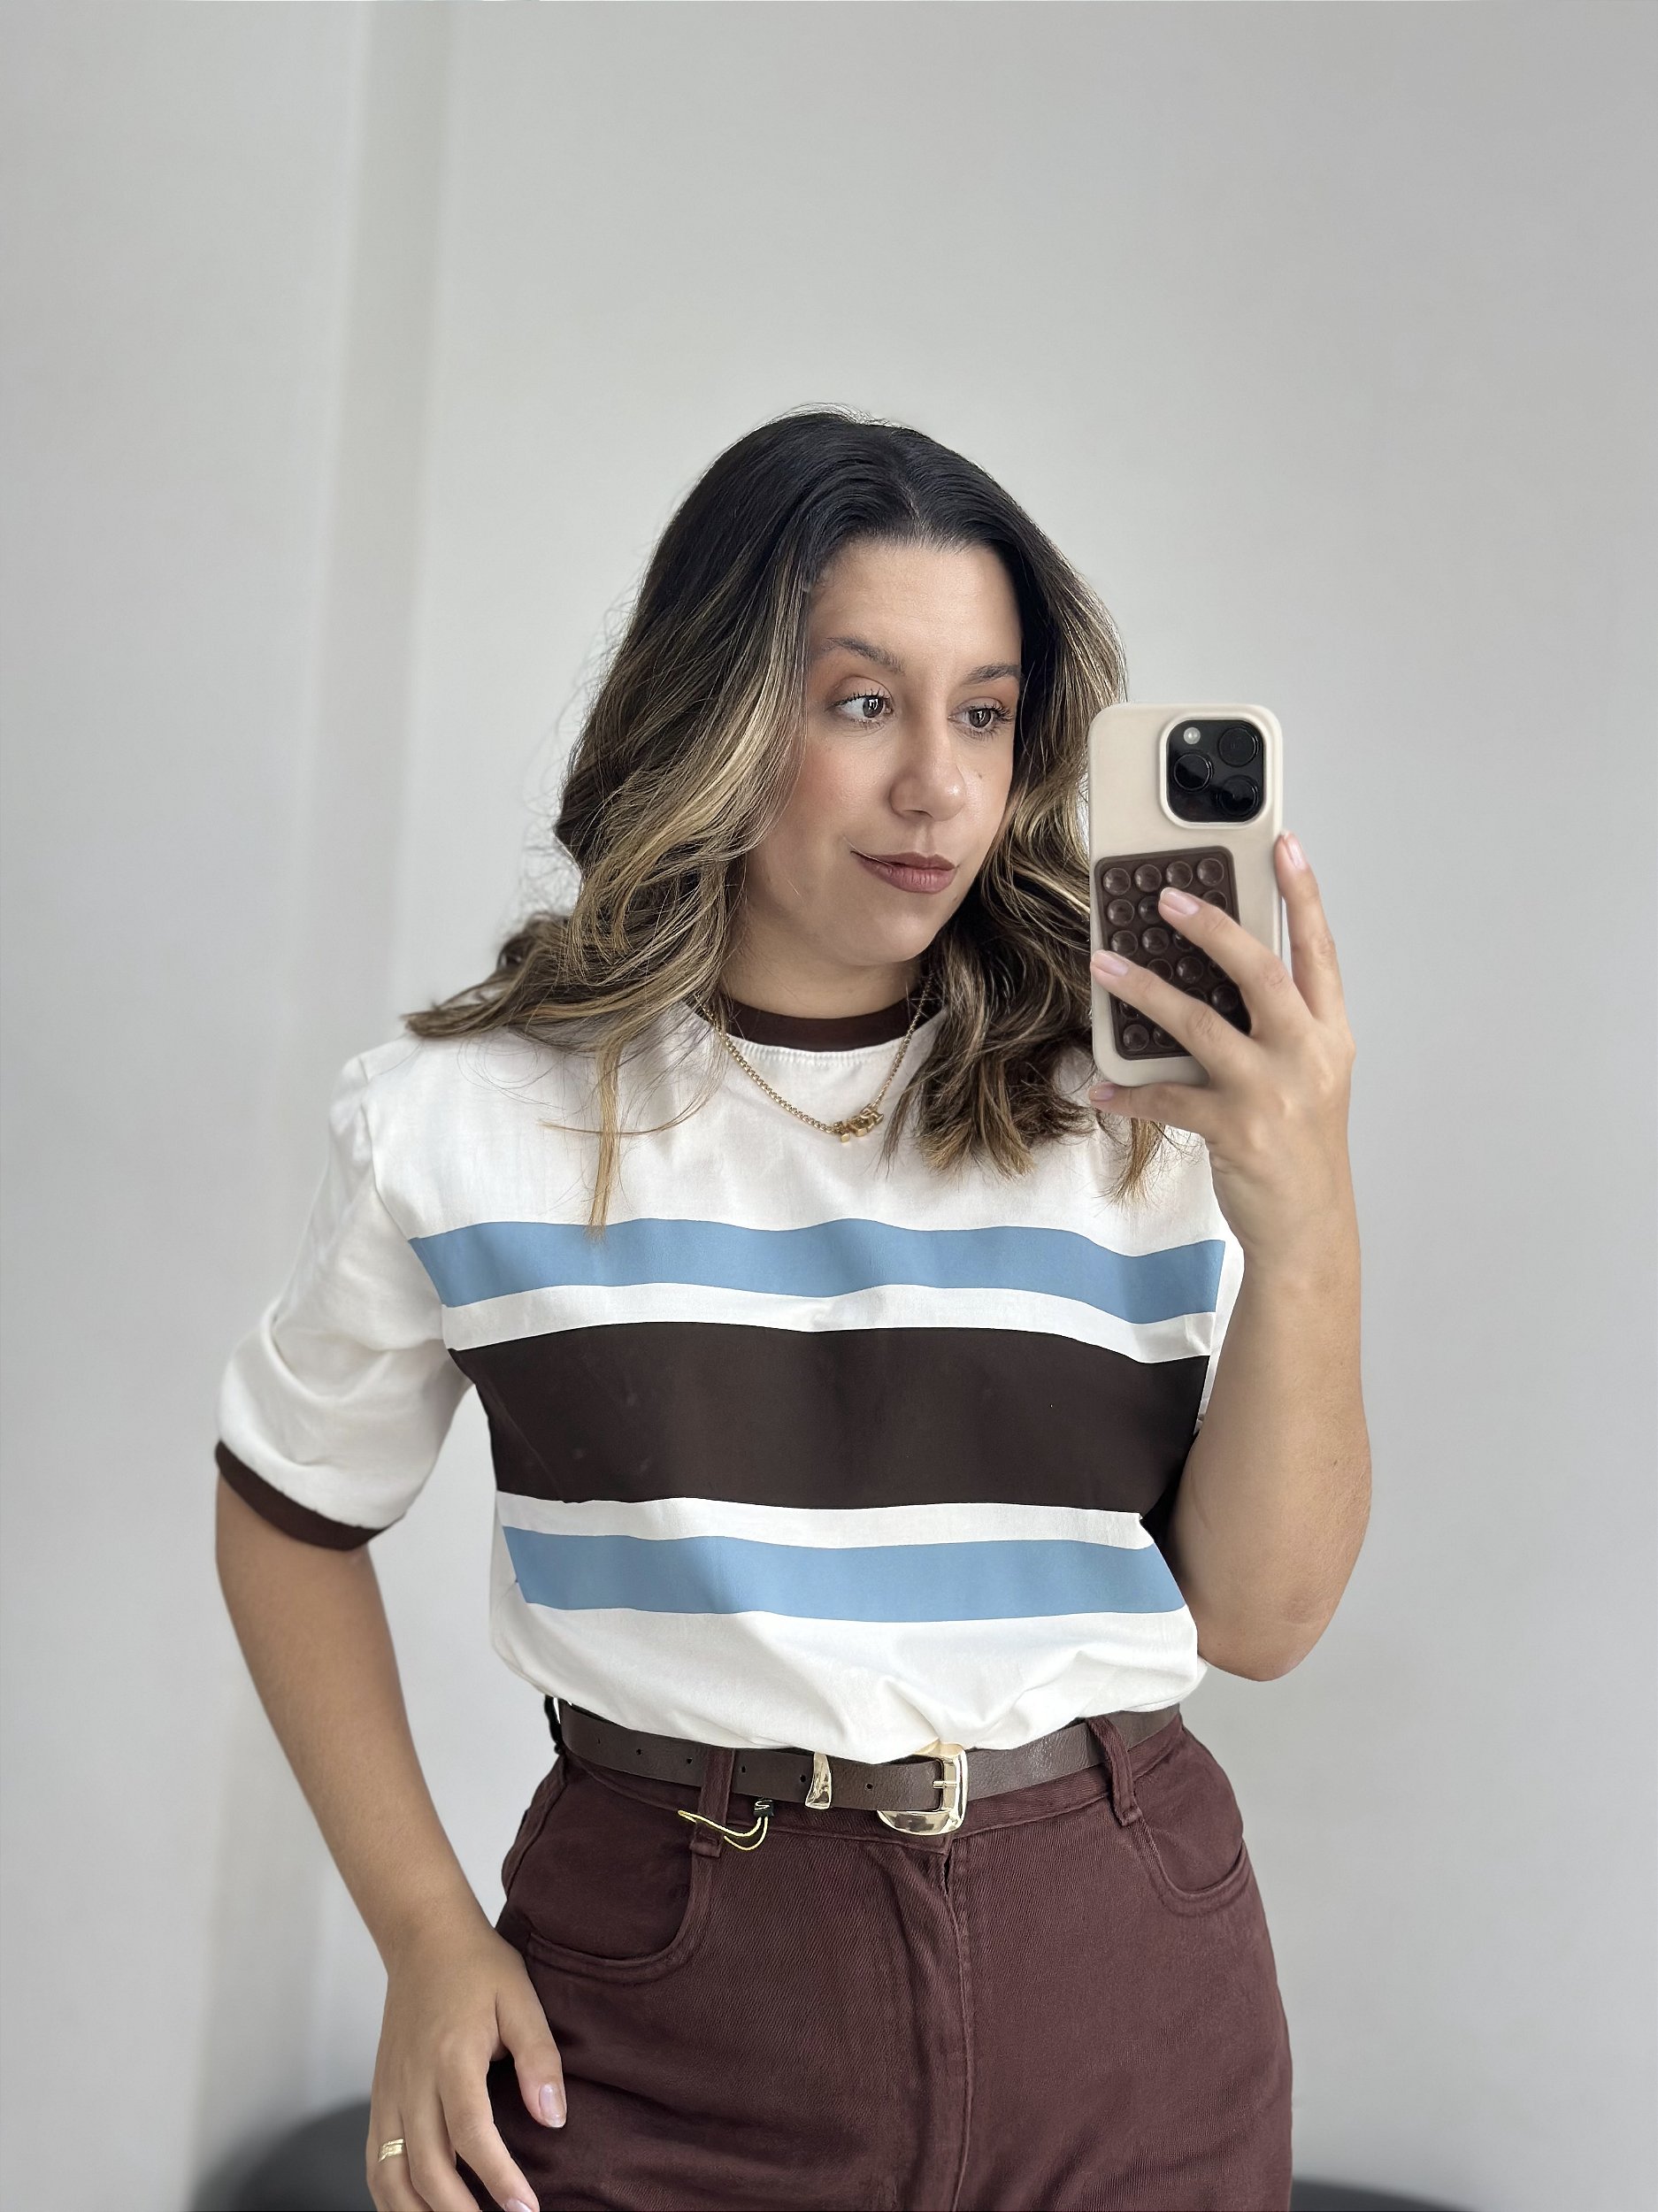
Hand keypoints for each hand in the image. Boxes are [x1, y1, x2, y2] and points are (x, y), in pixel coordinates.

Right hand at [368, 1917, 565, 2211]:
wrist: (423, 1939)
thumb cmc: (477, 1967)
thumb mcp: (521, 1998)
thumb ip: (540, 2058)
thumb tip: (554, 2118)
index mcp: (451, 2055)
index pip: (471, 2132)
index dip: (498, 2175)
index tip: (526, 2208)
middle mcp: (412, 2082)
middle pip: (427, 2167)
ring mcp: (389, 2094)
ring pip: (392, 2177)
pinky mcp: (379, 2100)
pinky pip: (376, 2163)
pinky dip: (393, 2198)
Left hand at [1088, 831, 1355, 1268]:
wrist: (1308, 1227)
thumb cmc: (1302, 1146)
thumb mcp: (1310, 1076)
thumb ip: (1278, 1026)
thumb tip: (1214, 974)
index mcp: (1329, 1034)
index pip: (1319, 950)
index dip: (1303, 894)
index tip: (1284, 844)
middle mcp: (1308, 1054)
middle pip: (1259, 971)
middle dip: (1211, 928)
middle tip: (1165, 899)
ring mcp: (1274, 1092)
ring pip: (1201, 1025)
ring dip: (1146, 991)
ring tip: (1104, 966)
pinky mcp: (1237, 1129)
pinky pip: (1168, 1097)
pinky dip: (1130, 1091)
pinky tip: (1102, 1085)